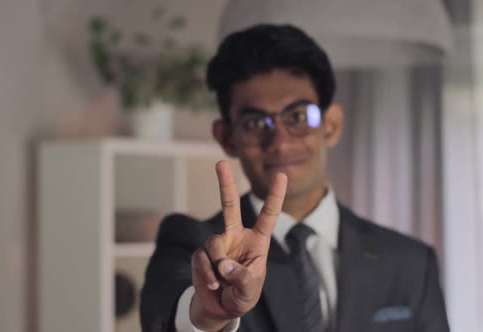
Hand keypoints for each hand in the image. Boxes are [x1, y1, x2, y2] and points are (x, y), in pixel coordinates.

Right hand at [189, 160, 286, 330]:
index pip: (268, 215)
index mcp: (257, 241)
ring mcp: (217, 245)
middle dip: (225, 183)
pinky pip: (202, 260)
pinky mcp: (201, 256)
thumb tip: (223, 263)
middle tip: (220, 162)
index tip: (281, 174)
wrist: (220, 308)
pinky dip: (207, 275)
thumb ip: (241, 276)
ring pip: (214, 244)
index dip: (275, 196)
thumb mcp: (250, 289)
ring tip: (223, 282)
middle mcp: (236, 237)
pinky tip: (213, 286)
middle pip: (230, 206)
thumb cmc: (242, 295)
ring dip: (218, 265)